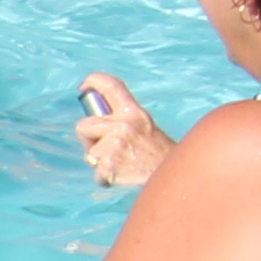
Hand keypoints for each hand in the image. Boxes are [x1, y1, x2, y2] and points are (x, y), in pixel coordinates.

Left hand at [73, 73, 172, 192]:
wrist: (176, 176)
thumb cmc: (157, 154)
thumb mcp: (145, 128)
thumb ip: (123, 121)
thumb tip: (97, 121)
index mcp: (135, 113)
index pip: (112, 87)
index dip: (94, 81)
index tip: (83, 86)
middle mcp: (124, 124)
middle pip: (83, 125)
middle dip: (88, 139)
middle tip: (106, 150)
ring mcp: (116, 144)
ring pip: (89, 153)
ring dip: (99, 162)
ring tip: (123, 164)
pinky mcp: (110, 164)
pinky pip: (96, 173)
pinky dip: (105, 178)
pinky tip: (123, 176)